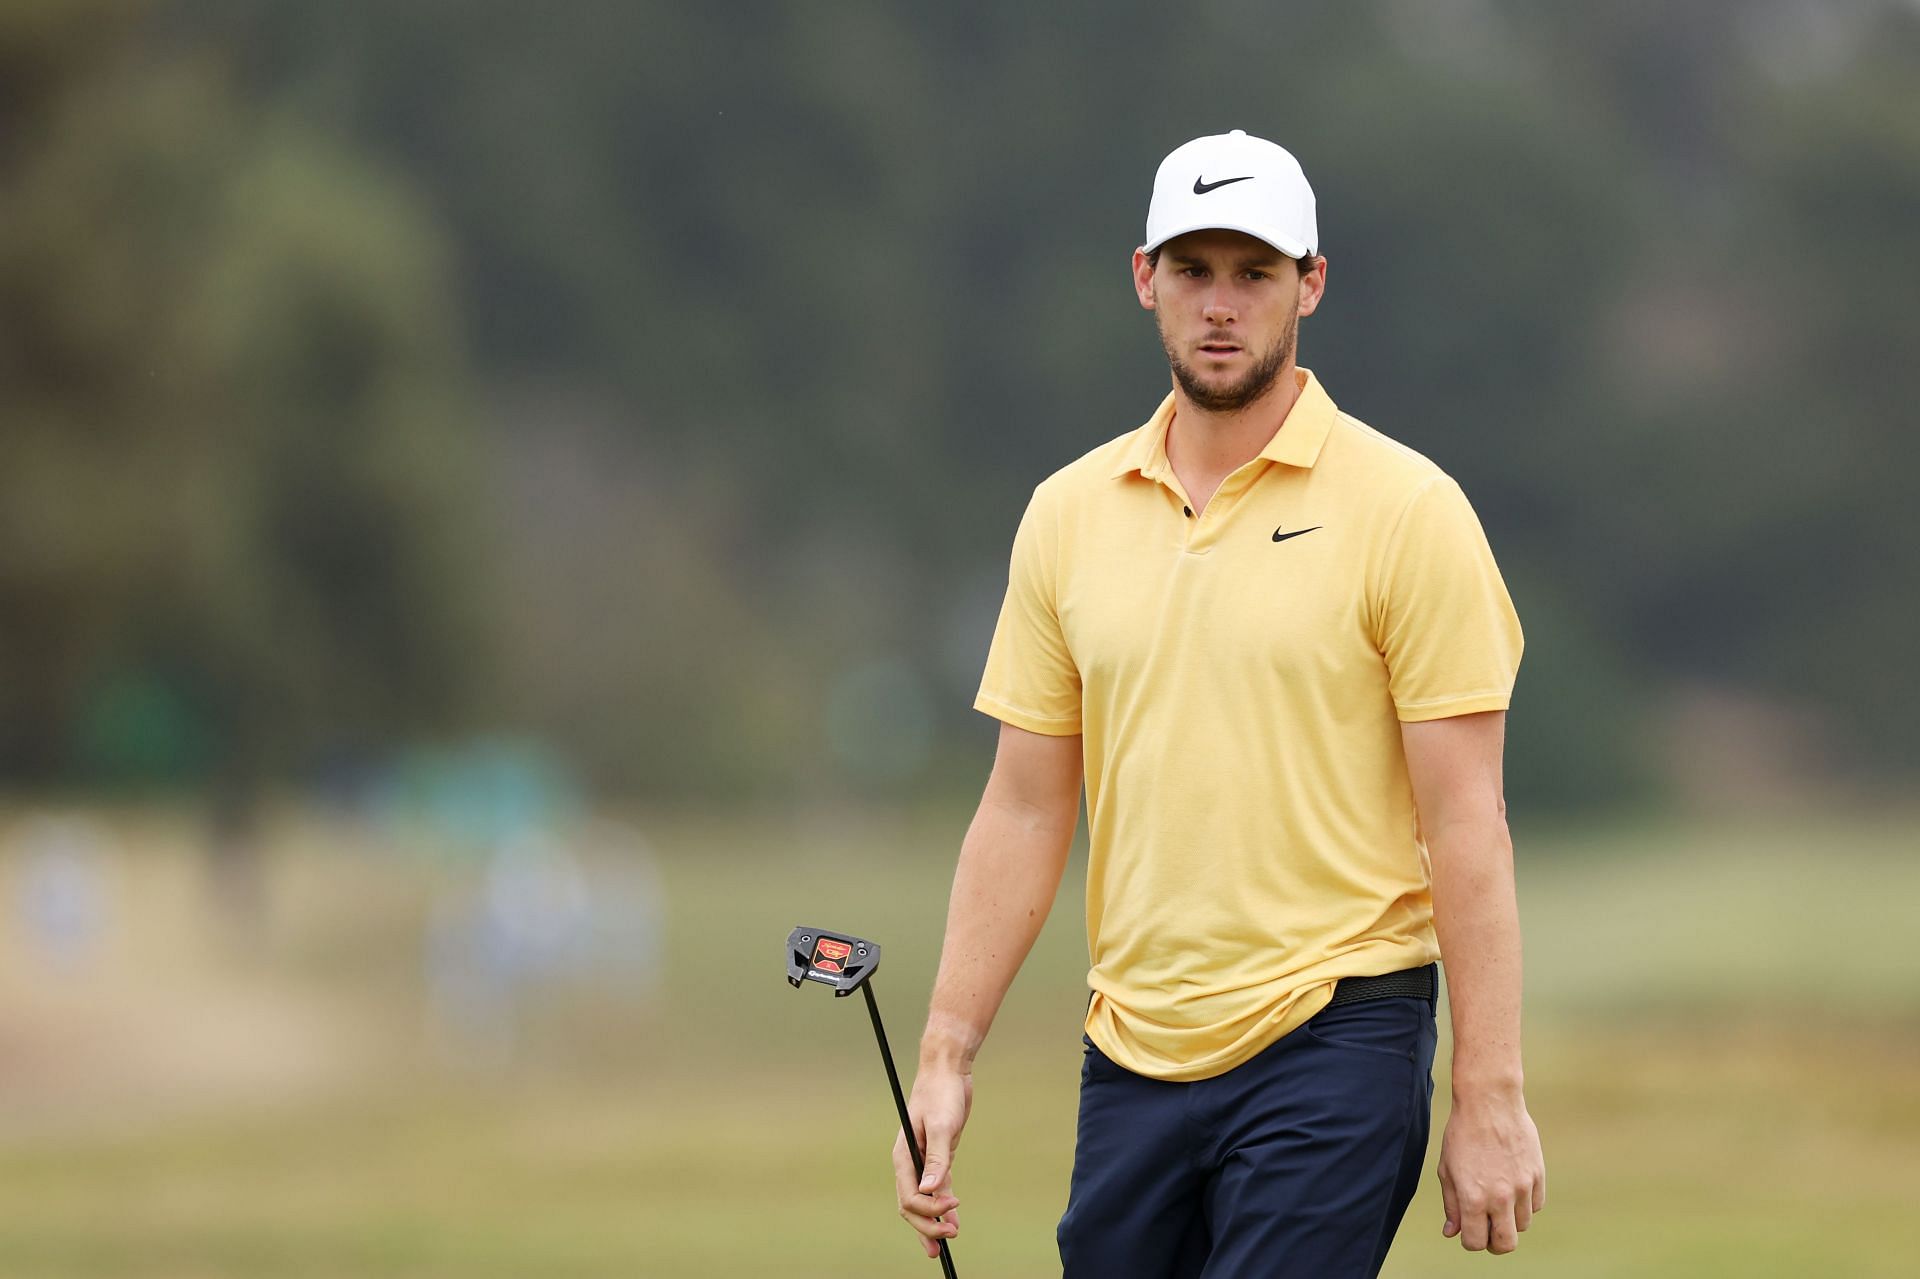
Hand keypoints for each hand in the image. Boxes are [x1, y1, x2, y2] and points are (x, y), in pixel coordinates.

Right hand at [892, 1063, 972, 1257]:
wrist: (947, 1070)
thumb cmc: (941, 1093)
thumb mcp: (941, 1125)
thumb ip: (936, 1158)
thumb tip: (930, 1190)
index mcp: (903, 1155)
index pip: (909, 1196)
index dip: (928, 1209)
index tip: (952, 1208)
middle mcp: (910, 1161)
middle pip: (912, 1205)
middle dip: (927, 1225)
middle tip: (949, 1238)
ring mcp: (923, 1160)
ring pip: (923, 1200)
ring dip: (933, 1221)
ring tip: (947, 1241)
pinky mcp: (938, 1156)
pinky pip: (937, 1188)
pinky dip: (942, 1205)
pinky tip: (952, 1219)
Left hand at [1436, 1091, 1545, 1253]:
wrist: (1489, 1102)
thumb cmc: (1462, 1134)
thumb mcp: (1447, 1169)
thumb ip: (1452, 1204)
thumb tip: (1452, 1232)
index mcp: (1473, 1198)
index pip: (1475, 1242)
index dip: (1470, 1241)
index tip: (1468, 1232)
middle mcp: (1500, 1197)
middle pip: (1505, 1244)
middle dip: (1494, 1243)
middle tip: (1487, 1230)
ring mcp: (1522, 1187)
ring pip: (1523, 1225)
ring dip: (1510, 1221)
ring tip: (1498, 1202)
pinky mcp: (1538, 1175)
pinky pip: (1536, 1205)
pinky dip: (1526, 1205)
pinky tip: (1513, 1189)